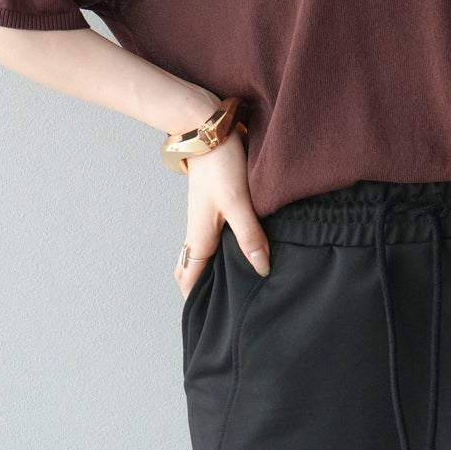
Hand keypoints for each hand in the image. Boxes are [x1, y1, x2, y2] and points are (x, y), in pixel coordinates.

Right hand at [172, 130, 271, 298]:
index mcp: (198, 236)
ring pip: (201, 252)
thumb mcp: (240, 203)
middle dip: (200, 290)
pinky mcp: (211, 203)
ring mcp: (202, 216)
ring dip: (211, 269)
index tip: (205, 321)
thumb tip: (261, 269)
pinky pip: (210, 235)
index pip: (189, 279)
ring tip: (234, 283)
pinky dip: (218, 249)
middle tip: (220, 308)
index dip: (194, 301)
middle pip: (191, 268)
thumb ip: (250, 236)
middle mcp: (195, 230)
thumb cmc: (220, 164)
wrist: (205, 127)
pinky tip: (240, 247)